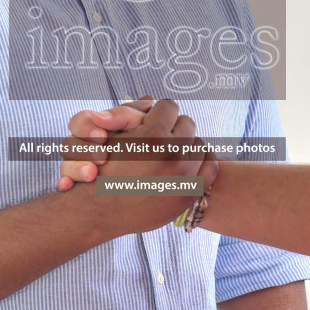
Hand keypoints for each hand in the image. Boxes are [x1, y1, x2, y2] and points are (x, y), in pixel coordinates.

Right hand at [56, 97, 152, 189]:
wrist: (156, 168)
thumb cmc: (149, 139)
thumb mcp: (140, 123)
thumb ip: (123, 114)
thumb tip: (99, 117)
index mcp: (95, 127)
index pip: (79, 122)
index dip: (86, 128)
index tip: (102, 137)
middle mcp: (83, 146)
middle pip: (68, 144)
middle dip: (83, 150)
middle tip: (101, 158)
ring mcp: (80, 166)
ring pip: (65, 165)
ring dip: (75, 169)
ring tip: (91, 174)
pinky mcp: (79, 185)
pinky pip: (64, 184)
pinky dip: (64, 184)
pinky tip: (68, 186)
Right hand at [58, 98, 219, 195]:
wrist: (100, 211)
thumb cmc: (101, 170)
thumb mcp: (111, 134)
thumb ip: (131, 112)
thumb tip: (151, 99)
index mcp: (154, 135)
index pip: (170, 107)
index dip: (158, 113)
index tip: (152, 121)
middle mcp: (173, 154)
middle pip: (187, 124)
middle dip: (173, 128)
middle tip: (159, 138)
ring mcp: (184, 176)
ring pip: (199, 144)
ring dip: (186, 146)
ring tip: (168, 154)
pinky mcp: (190, 193)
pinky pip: (209, 166)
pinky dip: (200, 162)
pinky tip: (186, 163)